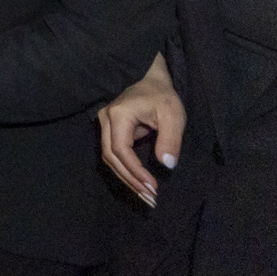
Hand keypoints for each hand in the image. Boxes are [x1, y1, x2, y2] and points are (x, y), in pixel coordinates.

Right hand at [98, 56, 183, 204]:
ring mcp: (104, 124)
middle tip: (149, 197)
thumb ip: (170, 140)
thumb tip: (166, 166)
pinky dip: (125, 169)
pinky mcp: (109, 129)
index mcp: (119, 115)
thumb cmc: (162, 95)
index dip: (135, 171)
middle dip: (130, 180)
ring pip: (109, 157)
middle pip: (111, 157)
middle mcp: (105, 120)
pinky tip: (138, 181)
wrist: (149, 78)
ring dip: (126, 177)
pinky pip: (113, 153)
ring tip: (145, 193)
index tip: (153, 186)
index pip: (121, 150)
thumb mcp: (172, 115)